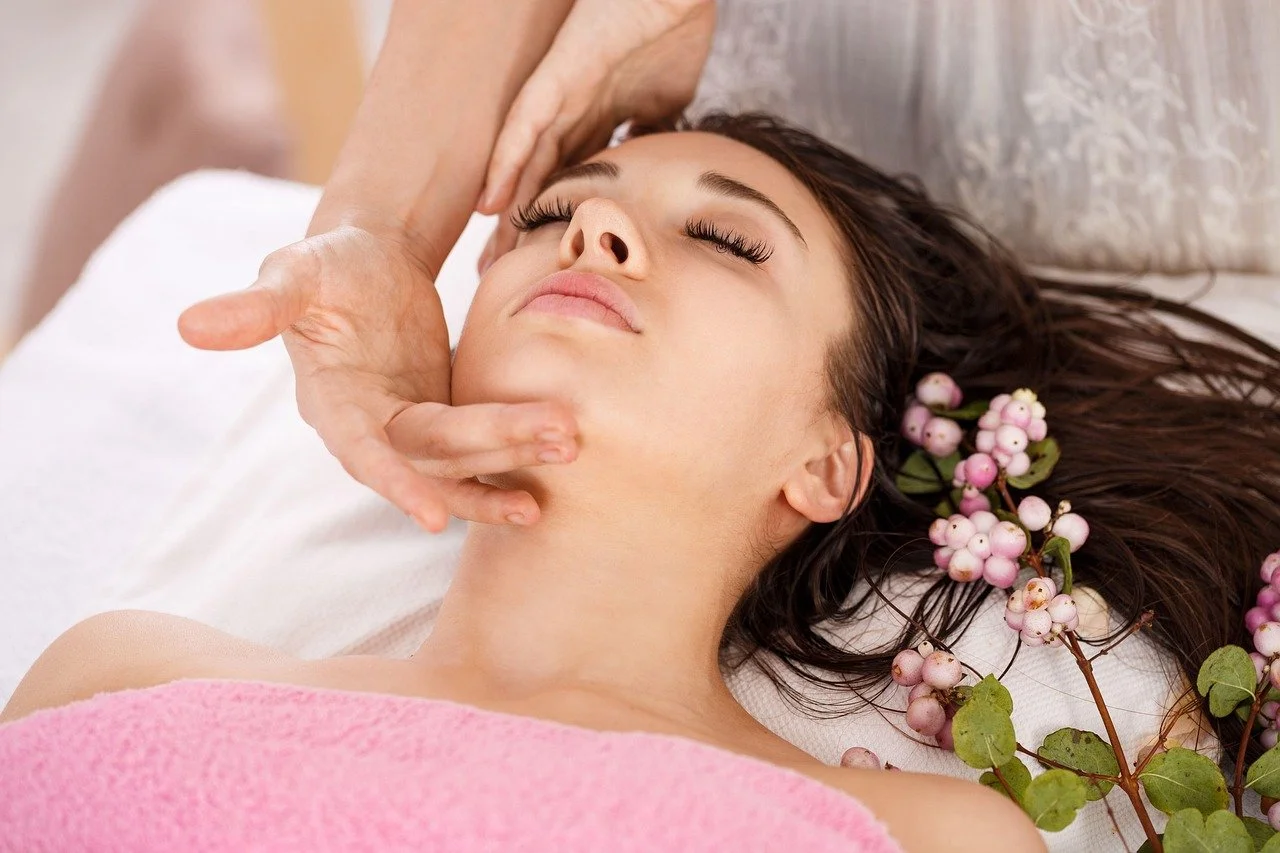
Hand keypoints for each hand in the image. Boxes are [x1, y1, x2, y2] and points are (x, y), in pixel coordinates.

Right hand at [177, 224, 578, 531]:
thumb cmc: (328, 265)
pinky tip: (546, 488)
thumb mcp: (293, 273)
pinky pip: (476, 455)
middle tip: (559, 438)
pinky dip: (507, 468)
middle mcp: (370, 428)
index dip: (396, 483)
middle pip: (435, 453)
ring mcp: (408, 430)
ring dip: (513, 460)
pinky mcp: (442, 422)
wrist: (368, 264)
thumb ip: (256, 306)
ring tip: (570, 451)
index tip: (436, 516)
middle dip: (494, 452)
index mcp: (330, 402)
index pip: (364, 451)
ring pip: (463, 459)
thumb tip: (188, 325)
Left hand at [474, 0, 715, 272]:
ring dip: (506, 213)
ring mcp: (562, 96)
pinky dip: (507, 166)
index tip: (546, 264)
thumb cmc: (675, 27)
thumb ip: (652, 132)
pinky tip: (489, 204)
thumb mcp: (667, 99)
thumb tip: (656, 168)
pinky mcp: (560, 79)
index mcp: (597, 117)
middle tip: (502, 277)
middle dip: (522, 230)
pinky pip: (525, 127)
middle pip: (539, 181)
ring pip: (525, 164)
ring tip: (489, 260)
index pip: (569, 180)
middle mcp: (572, 111)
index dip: (556, 222)